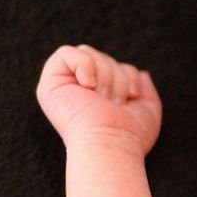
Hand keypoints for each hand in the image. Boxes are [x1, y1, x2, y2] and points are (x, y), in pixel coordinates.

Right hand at [36, 45, 161, 153]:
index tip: (130, 98)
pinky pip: (66, 53)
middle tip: (113, 102)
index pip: (114, 65)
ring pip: (87, 53)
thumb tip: (141, 74)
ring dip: (104, 75)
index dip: (127, 74)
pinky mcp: (50, 85)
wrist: (112, 143)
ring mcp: (62, 87)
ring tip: (103, 99)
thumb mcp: (146, 110)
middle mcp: (77, 90)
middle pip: (101, 56)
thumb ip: (144, 91)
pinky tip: (89, 86)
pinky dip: (85, 65)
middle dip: (116, 76)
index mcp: (96, 95)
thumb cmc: (129, 135)